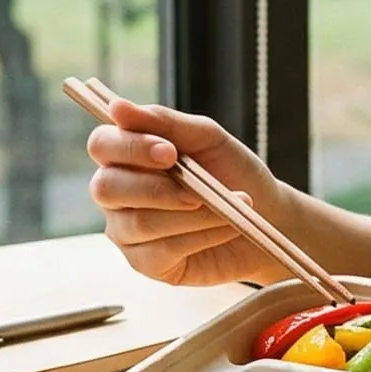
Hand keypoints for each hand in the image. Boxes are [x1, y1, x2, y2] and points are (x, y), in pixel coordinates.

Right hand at [85, 99, 288, 286]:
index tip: (169, 152)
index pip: (101, 145)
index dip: (129, 147)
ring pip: (139, 222)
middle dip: (154, 187)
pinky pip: (162, 249)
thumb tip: (117, 107)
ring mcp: (127, 232)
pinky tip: (227, 226)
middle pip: (106, 188)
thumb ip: (165, 122)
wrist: (269, 214)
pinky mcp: (147, 264)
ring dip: (191, 213)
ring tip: (229, 205)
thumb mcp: (206, 138)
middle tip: (197, 188)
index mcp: (126, 156)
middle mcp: (117, 195)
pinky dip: (201, 234)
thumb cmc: (232, 171)